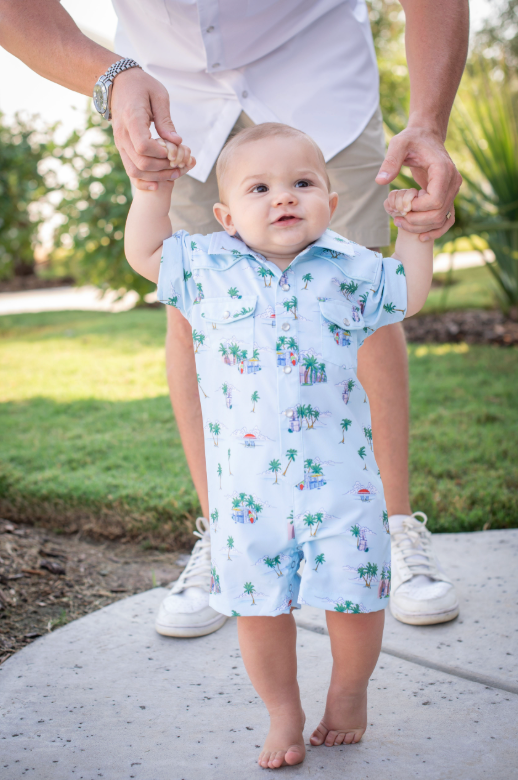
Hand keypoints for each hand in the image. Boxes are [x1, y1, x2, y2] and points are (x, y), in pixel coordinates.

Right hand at [110, 67, 195, 190]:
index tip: (173, 150)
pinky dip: (144, 181)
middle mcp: (122, 134)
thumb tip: (176, 141)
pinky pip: (130, 171)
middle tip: (180, 164)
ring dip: (156, 176)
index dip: (161, 153)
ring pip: (134, 171)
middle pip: (140, 163)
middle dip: (163, 168)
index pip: (143, 146)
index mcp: (131, 119)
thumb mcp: (159, 96)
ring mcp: (120, 143)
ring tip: (174, 173)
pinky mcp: (122, 148)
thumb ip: (166, 120)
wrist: (119, 83)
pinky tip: (158, 184)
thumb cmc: (142, 86)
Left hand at [376, 126, 461, 240]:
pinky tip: (421, 237)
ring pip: (442, 219)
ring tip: (400, 222)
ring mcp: (453, 190)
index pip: (434, 200)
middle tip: (396, 218)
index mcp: (443, 170)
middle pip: (438, 213)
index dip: (416, 208)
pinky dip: (436, 230)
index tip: (401, 204)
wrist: (426, 137)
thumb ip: (390, 161)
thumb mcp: (398, 144)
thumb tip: (380, 181)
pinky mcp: (449, 196)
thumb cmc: (412, 139)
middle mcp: (453, 182)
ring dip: (421, 227)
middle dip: (415, 221)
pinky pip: (447, 219)